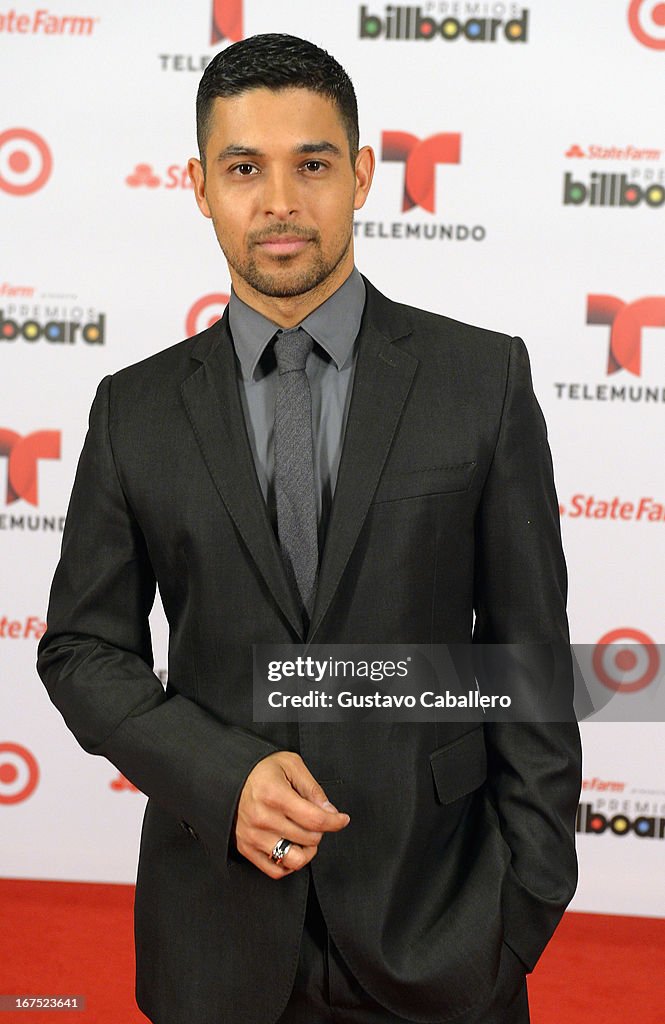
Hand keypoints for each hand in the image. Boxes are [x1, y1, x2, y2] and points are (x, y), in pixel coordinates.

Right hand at [234, 751, 349, 878]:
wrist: (228, 777)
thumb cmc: (259, 769)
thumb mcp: (290, 765)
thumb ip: (312, 788)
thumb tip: (330, 811)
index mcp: (274, 795)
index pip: (315, 819)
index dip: (335, 822)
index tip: (342, 819)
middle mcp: (262, 818)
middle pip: (308, 838)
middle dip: (320, 830)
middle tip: (316, 819)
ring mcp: (252, 836)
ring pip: (294, 859)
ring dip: (307, 850)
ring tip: (306, 837)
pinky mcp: (246, 848)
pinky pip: (275, 870)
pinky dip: (289, 863)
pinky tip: (291, 847)